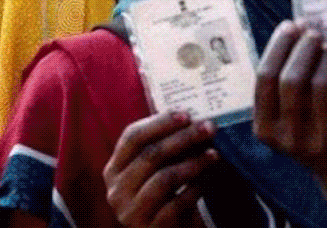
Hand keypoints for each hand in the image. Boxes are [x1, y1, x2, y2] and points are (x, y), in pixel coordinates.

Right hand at [103, 111, 218, 226]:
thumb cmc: (163, 198)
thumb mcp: (154, 172)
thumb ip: (162, 148)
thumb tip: (190, 120)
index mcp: (113, 170)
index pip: (132, 137)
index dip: (159, 123)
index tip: (187, 114)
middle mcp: (116, 191)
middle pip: (150, 154)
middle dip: (183, 138)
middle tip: (208, 128)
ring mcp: (131, 213)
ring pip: (164, 178)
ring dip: (193, 163)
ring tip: (213, 154)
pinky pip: (177, 204)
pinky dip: (195, 189)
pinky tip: (207, 180)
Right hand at [254, 20, 326, 227]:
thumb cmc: (311, 131)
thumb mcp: (284, 117)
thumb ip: (281, 81)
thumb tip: (293, 28)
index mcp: (265, 129)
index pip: (265, 79)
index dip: (277, 48)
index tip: (288, 26)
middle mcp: (290, 136)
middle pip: (292, 79)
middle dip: (302, 48)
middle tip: (311, 31)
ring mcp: (322, 138)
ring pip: (321, 82)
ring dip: (325, 55)